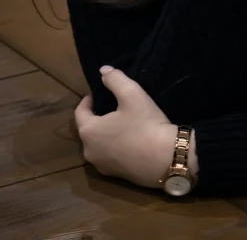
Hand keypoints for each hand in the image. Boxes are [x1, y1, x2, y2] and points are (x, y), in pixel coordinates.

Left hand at [74, 67, 176, 188]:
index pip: (80, 112)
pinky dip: (114, 146)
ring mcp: (101, 166)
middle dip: (98, 116)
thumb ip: (115, 79)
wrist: (166, 158)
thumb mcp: (132, 94)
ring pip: (98, 143)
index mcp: (89, 131)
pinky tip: (130, 140)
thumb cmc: (145, 123)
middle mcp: (89, 151)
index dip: (89, 100)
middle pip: (89, 128)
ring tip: (123, 122)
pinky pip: (109, 155)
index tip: (100, 93)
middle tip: (114, 106)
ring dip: (106, 132)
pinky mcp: (114, 175)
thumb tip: (103, 71)